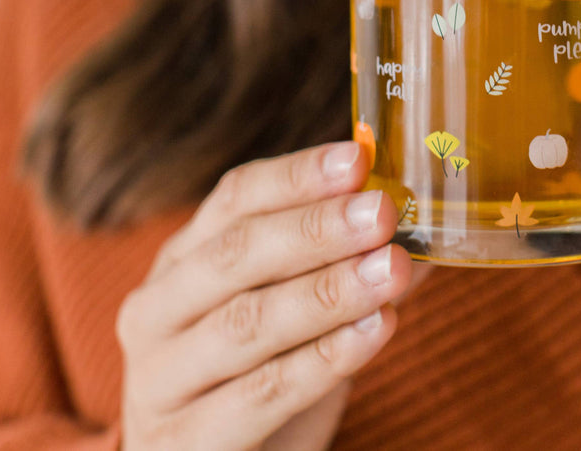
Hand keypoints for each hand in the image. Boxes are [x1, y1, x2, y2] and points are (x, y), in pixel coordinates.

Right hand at [116, 141, 413, 449]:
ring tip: (390, 270)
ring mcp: (160, 380)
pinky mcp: (184, 445)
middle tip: (381, 212)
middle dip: (315, 230)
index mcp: (180, 262)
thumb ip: (353, 269)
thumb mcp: (298, 319)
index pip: (233, 199)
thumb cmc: (255, 385)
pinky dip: (323, 359)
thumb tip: (426, 226)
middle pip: (235, 255)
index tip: (357, 158)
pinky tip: (374, 331)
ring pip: (248, 323)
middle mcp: (155, 312)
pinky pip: (260, 394)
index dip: (296, 176)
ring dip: (327, 292)